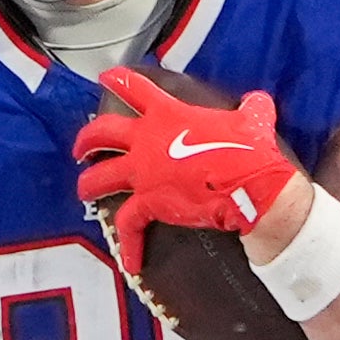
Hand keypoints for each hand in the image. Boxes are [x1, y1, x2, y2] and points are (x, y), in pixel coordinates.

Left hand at [72, 70, 301, 277]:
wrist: (250, 186)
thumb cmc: (251, 151)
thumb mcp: (254, 120)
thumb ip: (251, 109)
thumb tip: (258, 104)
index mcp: (168, 113)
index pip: (136, 89)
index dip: (118, 80)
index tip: (105, 78)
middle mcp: (147, 139)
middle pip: (103, 133)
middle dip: (87, 139)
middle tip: (81, 147)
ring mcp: (143, 171)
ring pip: (100, 176)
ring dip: (88, 184)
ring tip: (84, 190)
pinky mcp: (148, 202)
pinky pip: (128, 224)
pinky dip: (128, 244)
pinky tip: (130, 261)